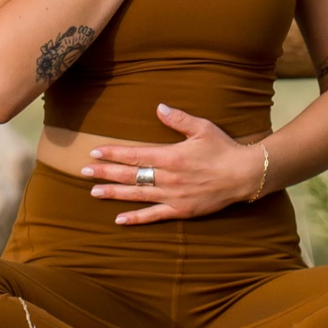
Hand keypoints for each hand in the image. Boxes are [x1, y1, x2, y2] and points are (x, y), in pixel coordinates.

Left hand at [80, 103, 267, 224]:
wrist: (244, 175)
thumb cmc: (223, 149)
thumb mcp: (202, 128)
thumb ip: (178, 119)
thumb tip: (158, 107)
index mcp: (170, 156)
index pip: (134, 154)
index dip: (113, 153)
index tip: (95, 152)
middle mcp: (167, 177)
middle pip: (130, 175)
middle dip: (105, 172)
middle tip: (83, 171)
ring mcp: (173, 195)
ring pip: (137, 195)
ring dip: (114, 193)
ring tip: (93, 192)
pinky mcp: (181, 210)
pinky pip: (154, 216)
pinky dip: (136, 218)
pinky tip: (119, 219)